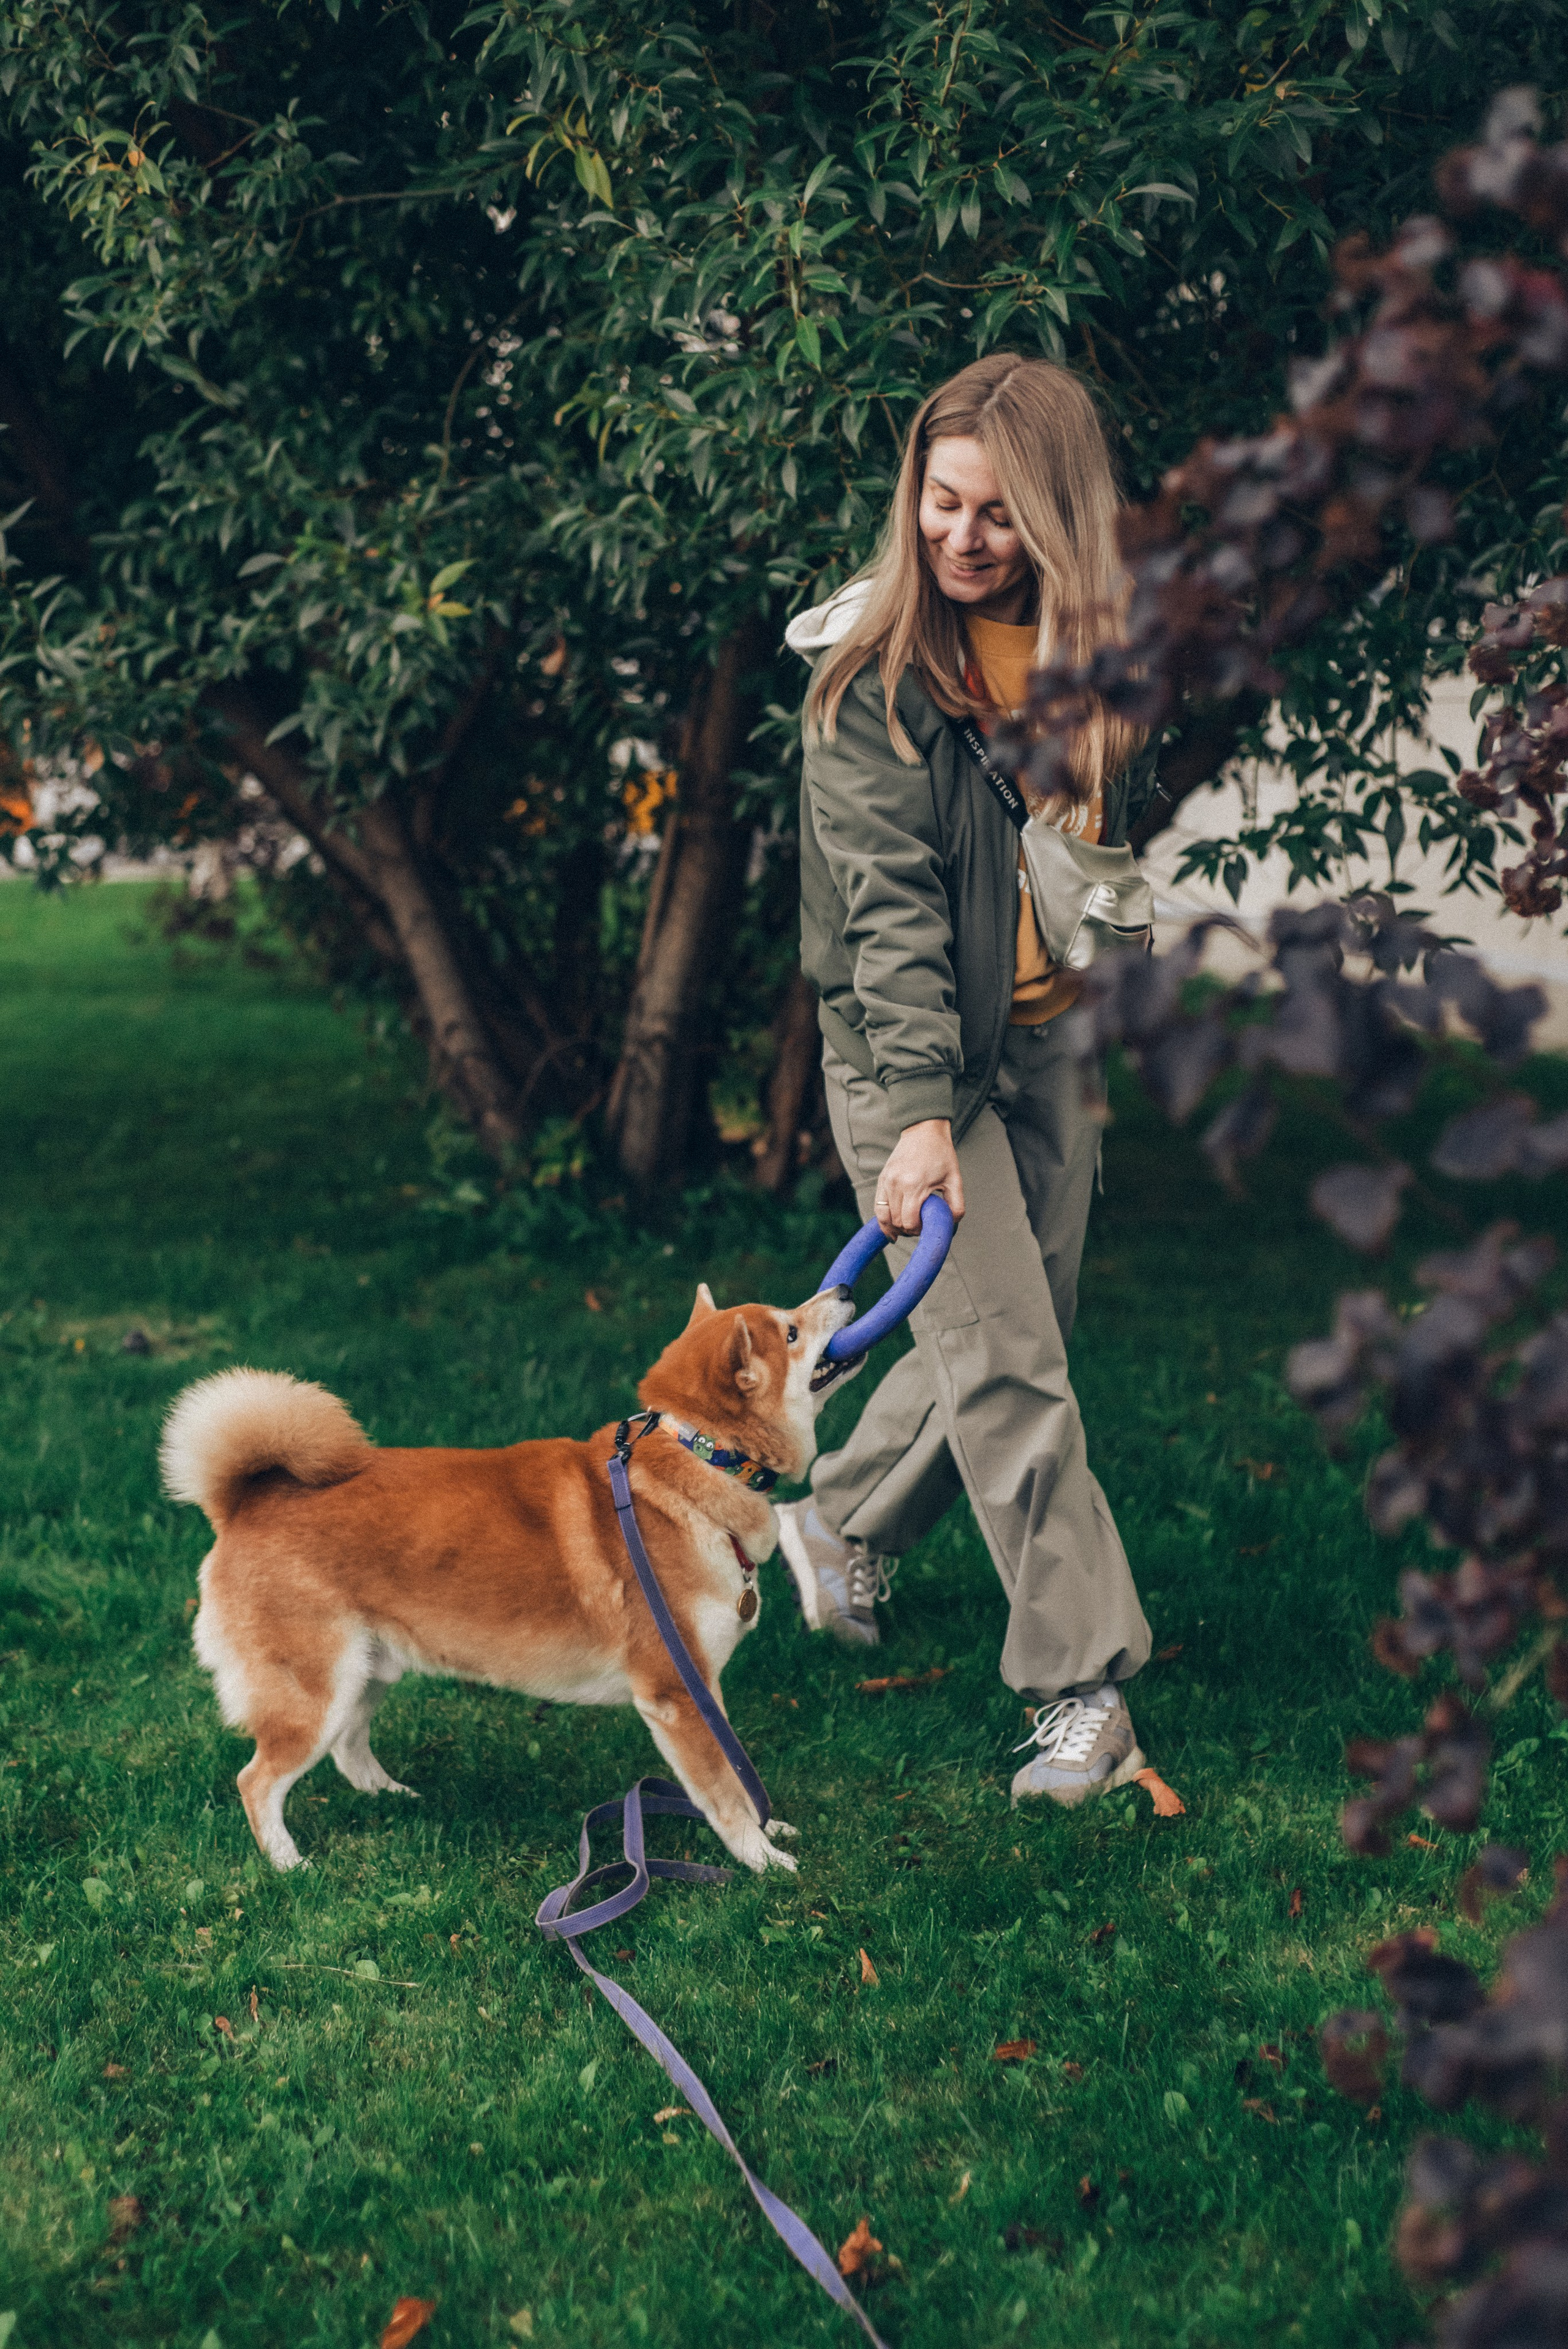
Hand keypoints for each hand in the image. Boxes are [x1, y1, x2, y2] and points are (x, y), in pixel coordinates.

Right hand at [873, 1119, 964, 1237]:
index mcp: (914, 1185)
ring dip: (894, 1226)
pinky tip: (891, 1227)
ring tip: (905, 1229)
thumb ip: (956, 1206)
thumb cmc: (941, 1154)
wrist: (924, 1131)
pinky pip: (878, 1206)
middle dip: (908, 1230)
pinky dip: (883, 1219)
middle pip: (897, 1222)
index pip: (909, 1222)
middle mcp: (896, 1184)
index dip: (918, 1231)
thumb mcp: (955, 1180)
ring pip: (884, 1217)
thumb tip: (950, 1227)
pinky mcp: (882, 1179)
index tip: (926, 1227)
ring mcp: (886, 1181)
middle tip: (919, 1227)